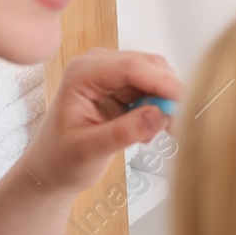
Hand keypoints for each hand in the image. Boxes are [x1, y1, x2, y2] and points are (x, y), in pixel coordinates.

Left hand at [20, 47, 183, 194]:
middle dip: (167, 93)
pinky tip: (149, 130)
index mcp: (81, 73)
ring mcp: (110, 73)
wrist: (50, 170)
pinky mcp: (121, 84)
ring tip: (161, 133)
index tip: (185, 102)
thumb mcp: (89, 151)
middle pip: (148, 66)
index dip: (161, 82)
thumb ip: (123, 132)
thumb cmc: (59, 160)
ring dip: (165, 101)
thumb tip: (159, 115)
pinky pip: (152, 87)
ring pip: (155, 75)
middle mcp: (97, 65)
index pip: (131, 67)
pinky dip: (159, 106)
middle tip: (177, 125)